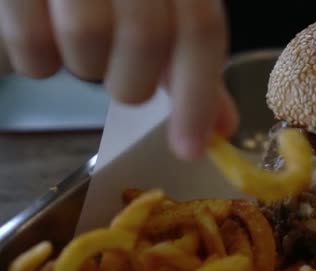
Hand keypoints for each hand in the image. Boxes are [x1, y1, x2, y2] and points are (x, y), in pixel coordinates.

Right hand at [0, 0, 237, 159]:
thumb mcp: (163, 15)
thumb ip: (193, 66)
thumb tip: (224, 127)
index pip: (200, 29)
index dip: (198, 97)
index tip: (189, 150)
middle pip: (146, 36)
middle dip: (133, 82)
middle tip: (121, 80)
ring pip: (88, 36)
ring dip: (87, 65)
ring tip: (82, 46)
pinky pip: (32, 42)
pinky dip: (40, 60)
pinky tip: (46, 41)